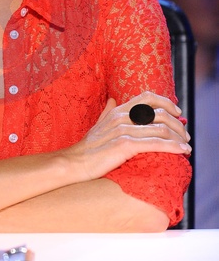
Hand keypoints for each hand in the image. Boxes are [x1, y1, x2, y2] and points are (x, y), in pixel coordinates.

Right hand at [63, 91, 190, 182]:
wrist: (73, 163)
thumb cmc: (87, 148)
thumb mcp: (97, 125)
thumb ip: (108, 112)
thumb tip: (113, 99)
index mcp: (117, 111)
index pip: (147, 97)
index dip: (166, 102)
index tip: (177, 112)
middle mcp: (122, 117)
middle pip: (159, 113)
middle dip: (178, 124)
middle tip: (185, 135)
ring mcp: (123, 131)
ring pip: (161, 129)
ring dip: (179, 138)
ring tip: (186, 147)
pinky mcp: (125, 145)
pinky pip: (155, 143)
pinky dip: (172, 147)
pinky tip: (181, 151)